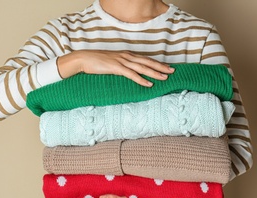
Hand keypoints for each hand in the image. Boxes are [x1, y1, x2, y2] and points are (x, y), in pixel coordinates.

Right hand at [57, 50, 174, 86]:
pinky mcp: (116, 67)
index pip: (145, 59)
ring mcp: (122, 61)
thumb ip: (122, 66)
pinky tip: (149, 84)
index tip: (167, 67)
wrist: (84, 59)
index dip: (157, 63)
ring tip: (165, 77)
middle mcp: (127, 56)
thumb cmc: (97, 62)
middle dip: (161, 67)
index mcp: (126, 55)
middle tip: (172, 71)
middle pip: (147, 62)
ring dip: (154, 73)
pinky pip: (132, 74)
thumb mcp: (112, 63)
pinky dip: (141, 79)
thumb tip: (129, 73)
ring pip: (142, 67)